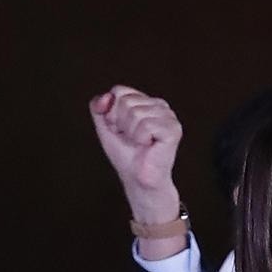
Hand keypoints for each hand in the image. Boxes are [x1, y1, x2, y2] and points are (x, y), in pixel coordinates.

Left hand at [89, 86, 183, 223]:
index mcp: (147, 101)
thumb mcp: (105, 127)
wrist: (138, 179)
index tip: (120, 130)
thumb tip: (107, 96)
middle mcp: (160, 105)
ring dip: (131, 133)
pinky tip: (148, 146)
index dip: (113, 113)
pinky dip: (141, 139)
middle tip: (131, 139)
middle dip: (121, 123)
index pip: (120, 91)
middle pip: (126, 101)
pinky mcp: (173, 129)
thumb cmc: (126, 156)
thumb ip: (99, 107)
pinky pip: (146, 125)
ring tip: (140, 144)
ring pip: (135, 113)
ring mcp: (169, 116)